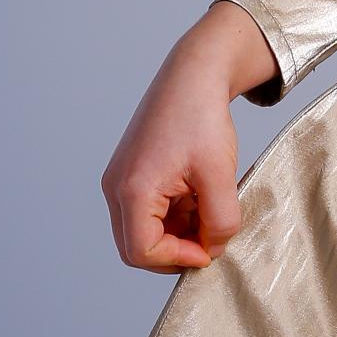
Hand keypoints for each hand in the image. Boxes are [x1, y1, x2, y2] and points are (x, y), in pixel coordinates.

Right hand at [101, 5, 272, 270]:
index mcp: (133, 189)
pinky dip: (173, 217)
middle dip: (175, 251)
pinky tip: (198, 198)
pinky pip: (146, 213)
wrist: (193, 77)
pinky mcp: (130, 175)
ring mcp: (120, 181)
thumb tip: (213, 249)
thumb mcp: (220, 175)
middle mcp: (116, 188)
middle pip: (135, 247)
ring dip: (176, 234)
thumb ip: (220, 220)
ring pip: (141, 232)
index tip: (210, 250)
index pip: (142, 251)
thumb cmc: (202, 118)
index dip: (178, 259)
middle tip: (209, 239)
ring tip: (208, 211)